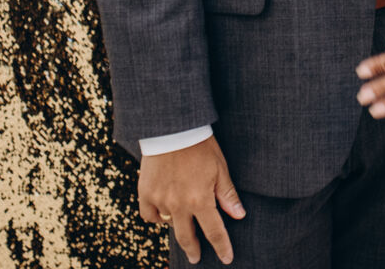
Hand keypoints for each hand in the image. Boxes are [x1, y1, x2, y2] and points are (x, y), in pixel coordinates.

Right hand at [139, 136, 244, 264]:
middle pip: (187, 237)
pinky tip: (162, 215)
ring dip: (177, 227)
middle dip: (194, 250)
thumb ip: (227, 195)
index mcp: (200, 200)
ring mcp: (160, 200)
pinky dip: (156, 217)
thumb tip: (239, 216)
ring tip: (182, 226)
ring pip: (168, 224)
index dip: (221, 247)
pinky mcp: (145, 192)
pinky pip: (149, 215)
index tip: (226, 258)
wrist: (172, 128)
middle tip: (196, 258)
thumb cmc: (200, 146)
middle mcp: (179, 205)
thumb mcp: (220, 168)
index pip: (214, 232)